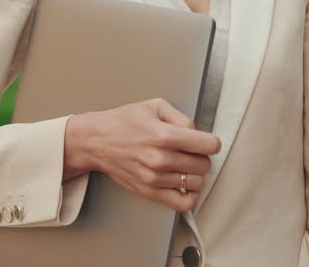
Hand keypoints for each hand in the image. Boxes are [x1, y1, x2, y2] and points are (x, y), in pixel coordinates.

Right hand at [64, 98, 220, 211]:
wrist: (96, 141)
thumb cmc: (123, 122)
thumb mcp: (154, 106)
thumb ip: (181, 117)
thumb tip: (197, 132)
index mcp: (164, 135)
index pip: (208, 145)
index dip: (212, 142)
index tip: (207, 141)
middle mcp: (161, 159)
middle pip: (204, 164)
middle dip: (202, 156)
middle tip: (191, 150)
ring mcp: (155, 178)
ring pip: (196, 183)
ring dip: (195, 174)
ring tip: (185, 164)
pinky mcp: (149, 192)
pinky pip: (182, 203)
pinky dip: (190, 195)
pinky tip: (184, 183)